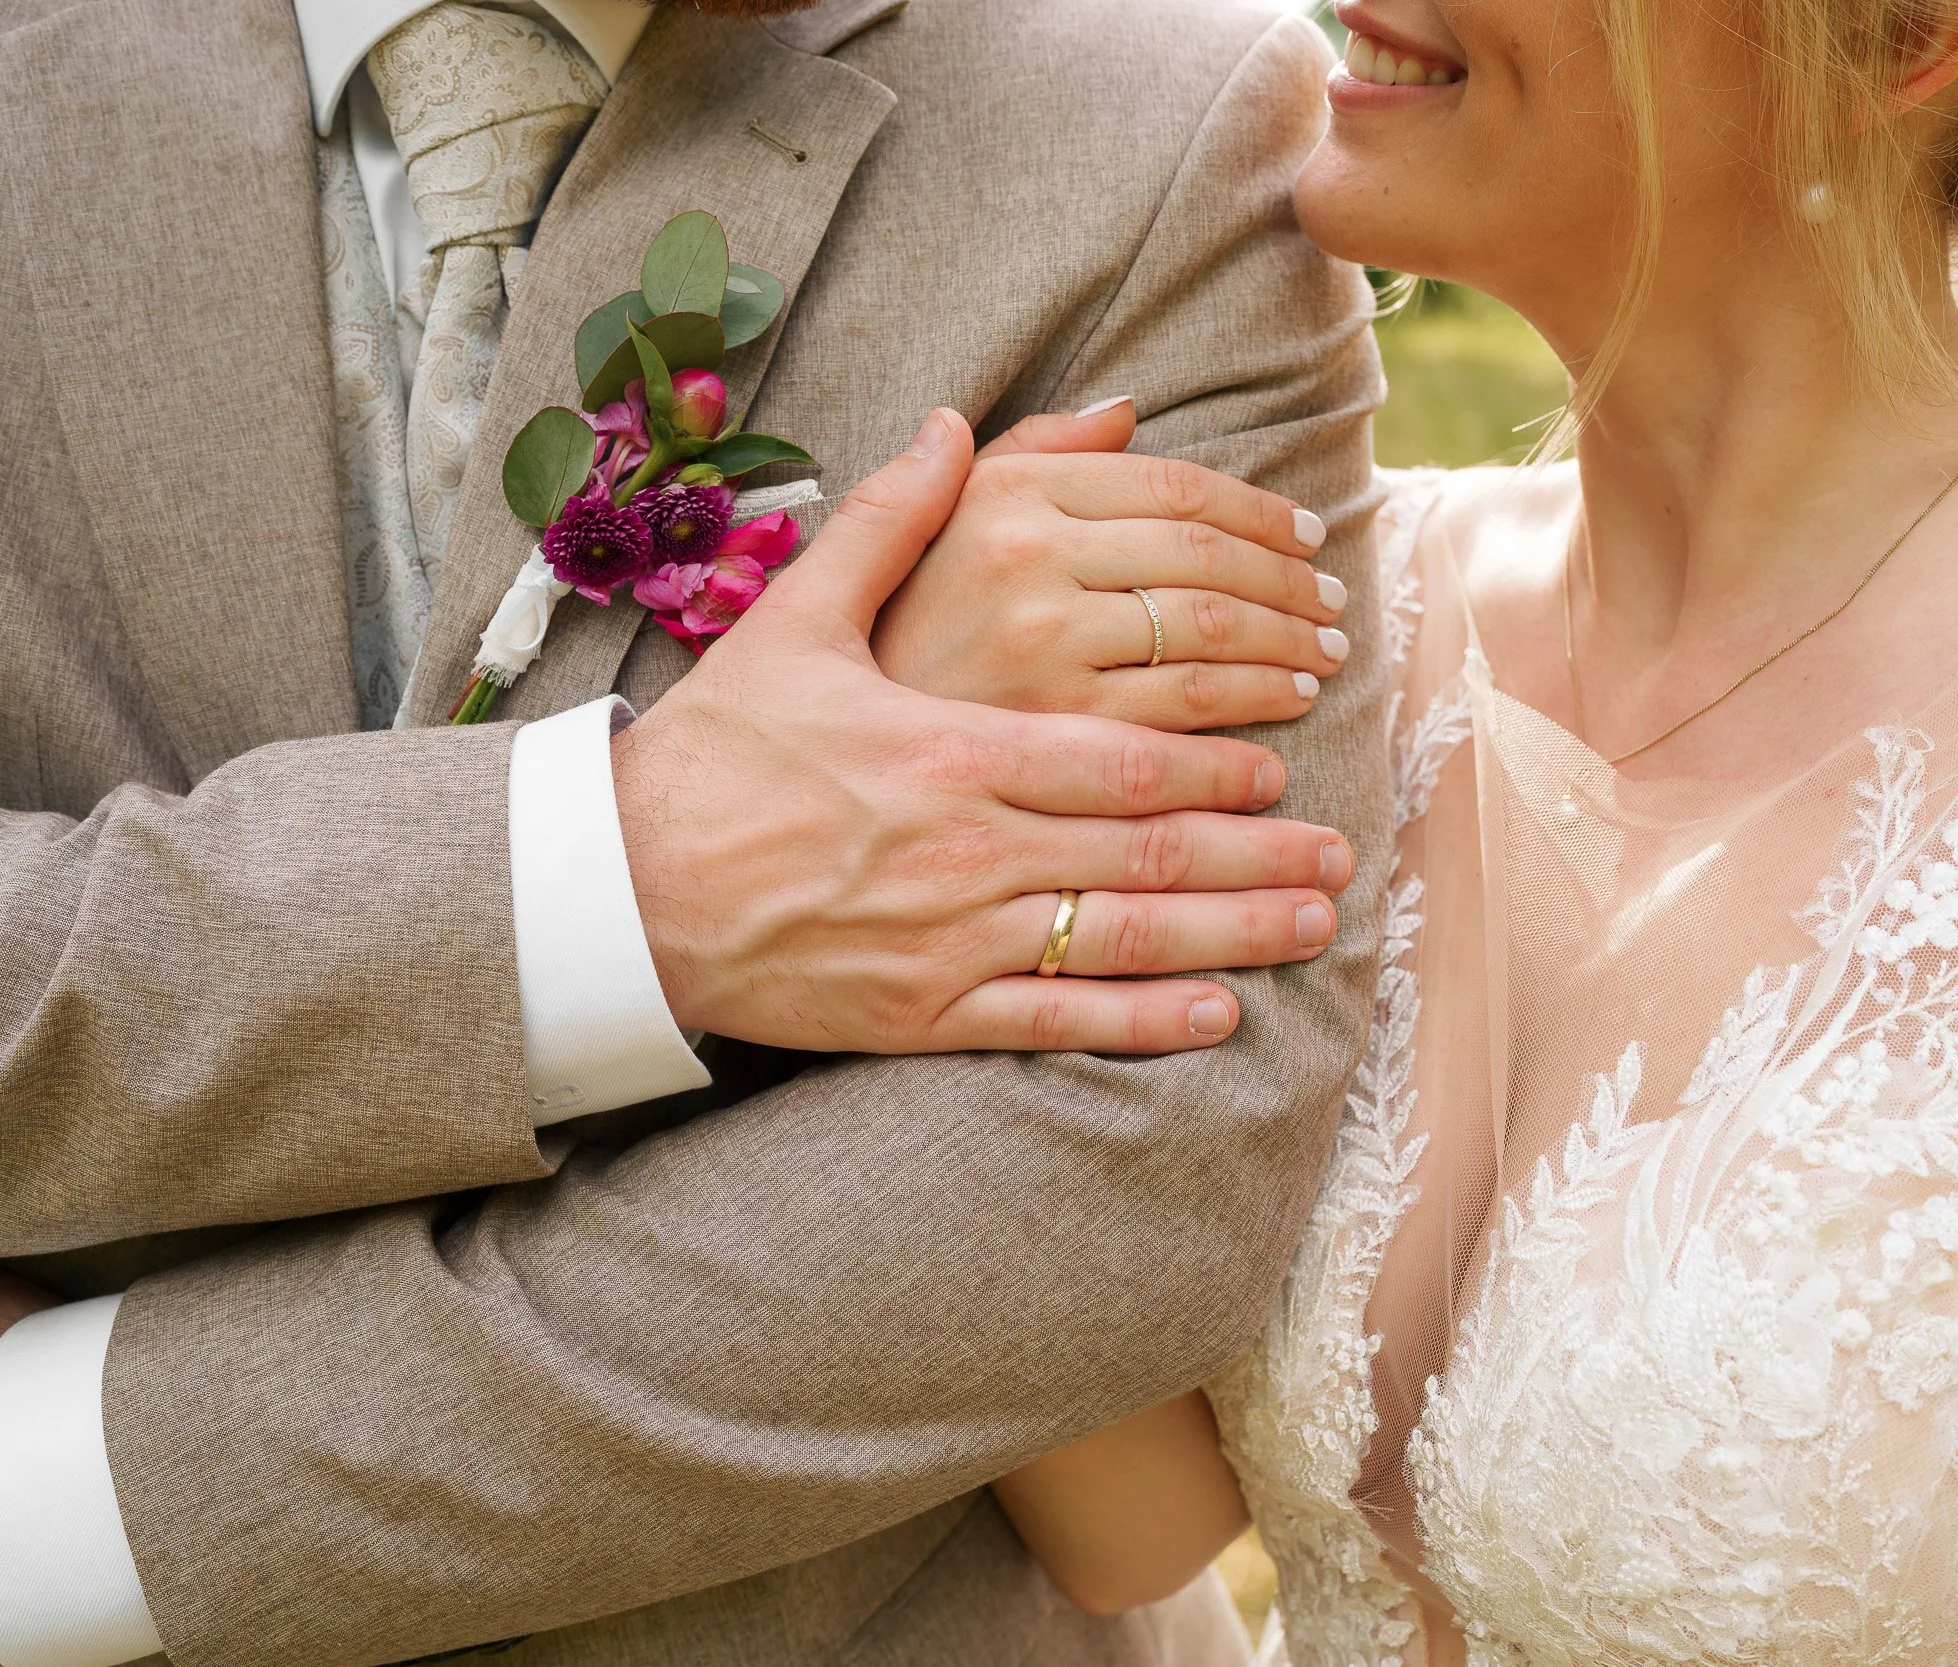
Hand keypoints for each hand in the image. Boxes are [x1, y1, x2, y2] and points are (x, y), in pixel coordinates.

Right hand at [614, 408, 1354, 1056]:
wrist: (617, 893)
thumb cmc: (712, 755)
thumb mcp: (794, 621)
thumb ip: (889, 523)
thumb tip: (954, 422)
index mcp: (950, 749)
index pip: (1120, 759)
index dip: (1214, 766)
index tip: (1278, 763)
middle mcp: (967, 850)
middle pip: (1146, 853)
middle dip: (1256, 855)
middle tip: (1340, 857)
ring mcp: (949, 940)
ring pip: (1121, 940)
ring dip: (1231, 935)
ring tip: (1312, 925)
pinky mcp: (922, 1014)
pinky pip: (1055, 1024)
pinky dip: (1141, 1025)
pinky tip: (1216, 1016)